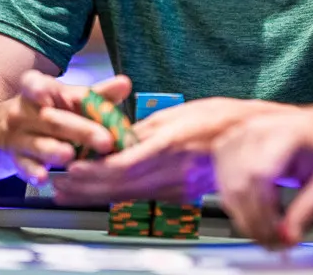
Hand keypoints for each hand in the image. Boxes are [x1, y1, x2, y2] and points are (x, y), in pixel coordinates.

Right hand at [0, 72, 132, 185]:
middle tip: (105, 140)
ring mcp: (18, 136)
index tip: (46, 93)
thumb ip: (95, 95)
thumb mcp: (65, 100)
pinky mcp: (15, 159)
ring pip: (38, 144)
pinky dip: (33, 172)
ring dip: (54, 151)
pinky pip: (23, 166)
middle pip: (53, 120)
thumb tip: (124, 84)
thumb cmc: (42, 112)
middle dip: (80, 130)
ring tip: (70, 155)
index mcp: (38, 91)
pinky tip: (43, 178)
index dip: (39, 88)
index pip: (34, 84)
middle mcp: (25, 112)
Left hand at [54, 97, 268, 205]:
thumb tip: (114, 139)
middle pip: (118, 186)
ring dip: (94, 195)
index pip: (122, 166)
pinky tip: (100, 193)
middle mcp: (173, 172)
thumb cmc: (222, 119)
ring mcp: (178, 188)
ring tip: (67, 191)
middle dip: (83, 187)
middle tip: (55, 184)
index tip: (69, 168)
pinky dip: (117, 195)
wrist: (257, 140)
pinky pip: (143, 197)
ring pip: (127, 196)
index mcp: (170, 146)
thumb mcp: (178, 114)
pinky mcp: (182, 195)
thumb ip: (144, 130)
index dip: (92, 172)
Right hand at [213, 104, 312, 247]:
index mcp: (286, 132)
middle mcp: (257, 128)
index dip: (263, 212)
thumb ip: (309, 208)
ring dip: (243, 216)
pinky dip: (235, 204)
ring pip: (227, 186)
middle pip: (239, 183)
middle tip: (272, 243)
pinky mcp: (228, 143)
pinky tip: (253, 212)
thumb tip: (287, 237)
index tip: (278, 237)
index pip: (259, 175)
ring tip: (265, 231)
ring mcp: (240, 134)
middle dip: (253, 222)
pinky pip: (222, 182)